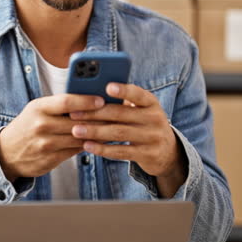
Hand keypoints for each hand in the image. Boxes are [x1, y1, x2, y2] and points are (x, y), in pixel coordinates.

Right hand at [0, 94, 104, 180]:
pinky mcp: (50, 160)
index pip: (66, 102)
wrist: (6, 152)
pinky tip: (100, 141)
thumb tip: (89, 98)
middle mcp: (41, 126)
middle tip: (116, 114)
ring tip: (113, 127)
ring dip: (98, 133)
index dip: (86, 100)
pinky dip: (89, 145)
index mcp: (38, 108)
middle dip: (99, 118)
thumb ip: (59, 105)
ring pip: (79, 138)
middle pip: (77, 122)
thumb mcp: (37, 109)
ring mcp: (45, 144)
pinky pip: (75, 151)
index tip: (102, 99)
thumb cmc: (28, 125)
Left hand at [68, 83, 187, 197]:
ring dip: (95, 131)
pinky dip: (103, 149)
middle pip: (121, 114)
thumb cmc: (144, 124)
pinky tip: (87, 146)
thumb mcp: (141, 111)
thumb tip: (91, 95)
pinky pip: (122, 151)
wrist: (167, 152)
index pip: (138, 94)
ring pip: (119, 133)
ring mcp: (152, 137)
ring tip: (76, 130)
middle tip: (74, 113)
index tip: (107, 87)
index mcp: (151, 103)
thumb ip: (123, 103)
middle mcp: (154, 118)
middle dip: (95, 113)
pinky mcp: (148, 154)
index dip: (123, 90)